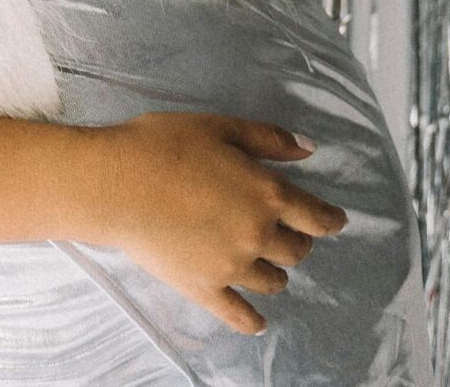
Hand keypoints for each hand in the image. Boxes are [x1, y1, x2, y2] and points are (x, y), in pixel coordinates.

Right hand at [78, 111, 349, 335]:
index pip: (317, 217)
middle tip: (284, 233)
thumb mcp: (220, 127)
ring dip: (275, 272)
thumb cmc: (163, 145)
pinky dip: (252, 321)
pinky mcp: (205, 288)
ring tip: (263, 264)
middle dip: (296, 241)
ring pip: (273, 281)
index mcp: (268, 194)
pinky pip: (238, 314)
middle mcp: (259, 235)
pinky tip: (257, 322)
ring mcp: (233, 267)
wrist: (115, 183)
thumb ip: (268, 139)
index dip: (330, 219)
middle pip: (297, 251)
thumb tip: (308, 149)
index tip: (334, 220)